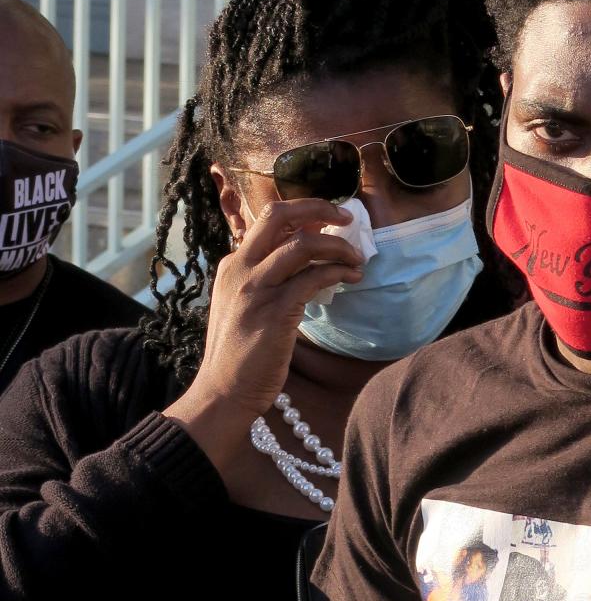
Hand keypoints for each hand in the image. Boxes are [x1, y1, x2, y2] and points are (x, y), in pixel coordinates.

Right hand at [165, 199, 361, 471]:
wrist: (223, 392)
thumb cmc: (240, 354)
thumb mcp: (243, 305)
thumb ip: (266, 281)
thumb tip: (305, 264)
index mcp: (233, 265)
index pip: (268, 220)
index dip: (303, 212)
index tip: (329, 219)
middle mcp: (240, 269)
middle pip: (279, 215)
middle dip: (318, 208)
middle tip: (347, 217)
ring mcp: (255, 289)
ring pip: (302, 244)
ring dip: (337, 247)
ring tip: (356, 259)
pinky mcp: (275, 312)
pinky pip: (313, 279)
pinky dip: (337, 272)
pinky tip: (351, 278)